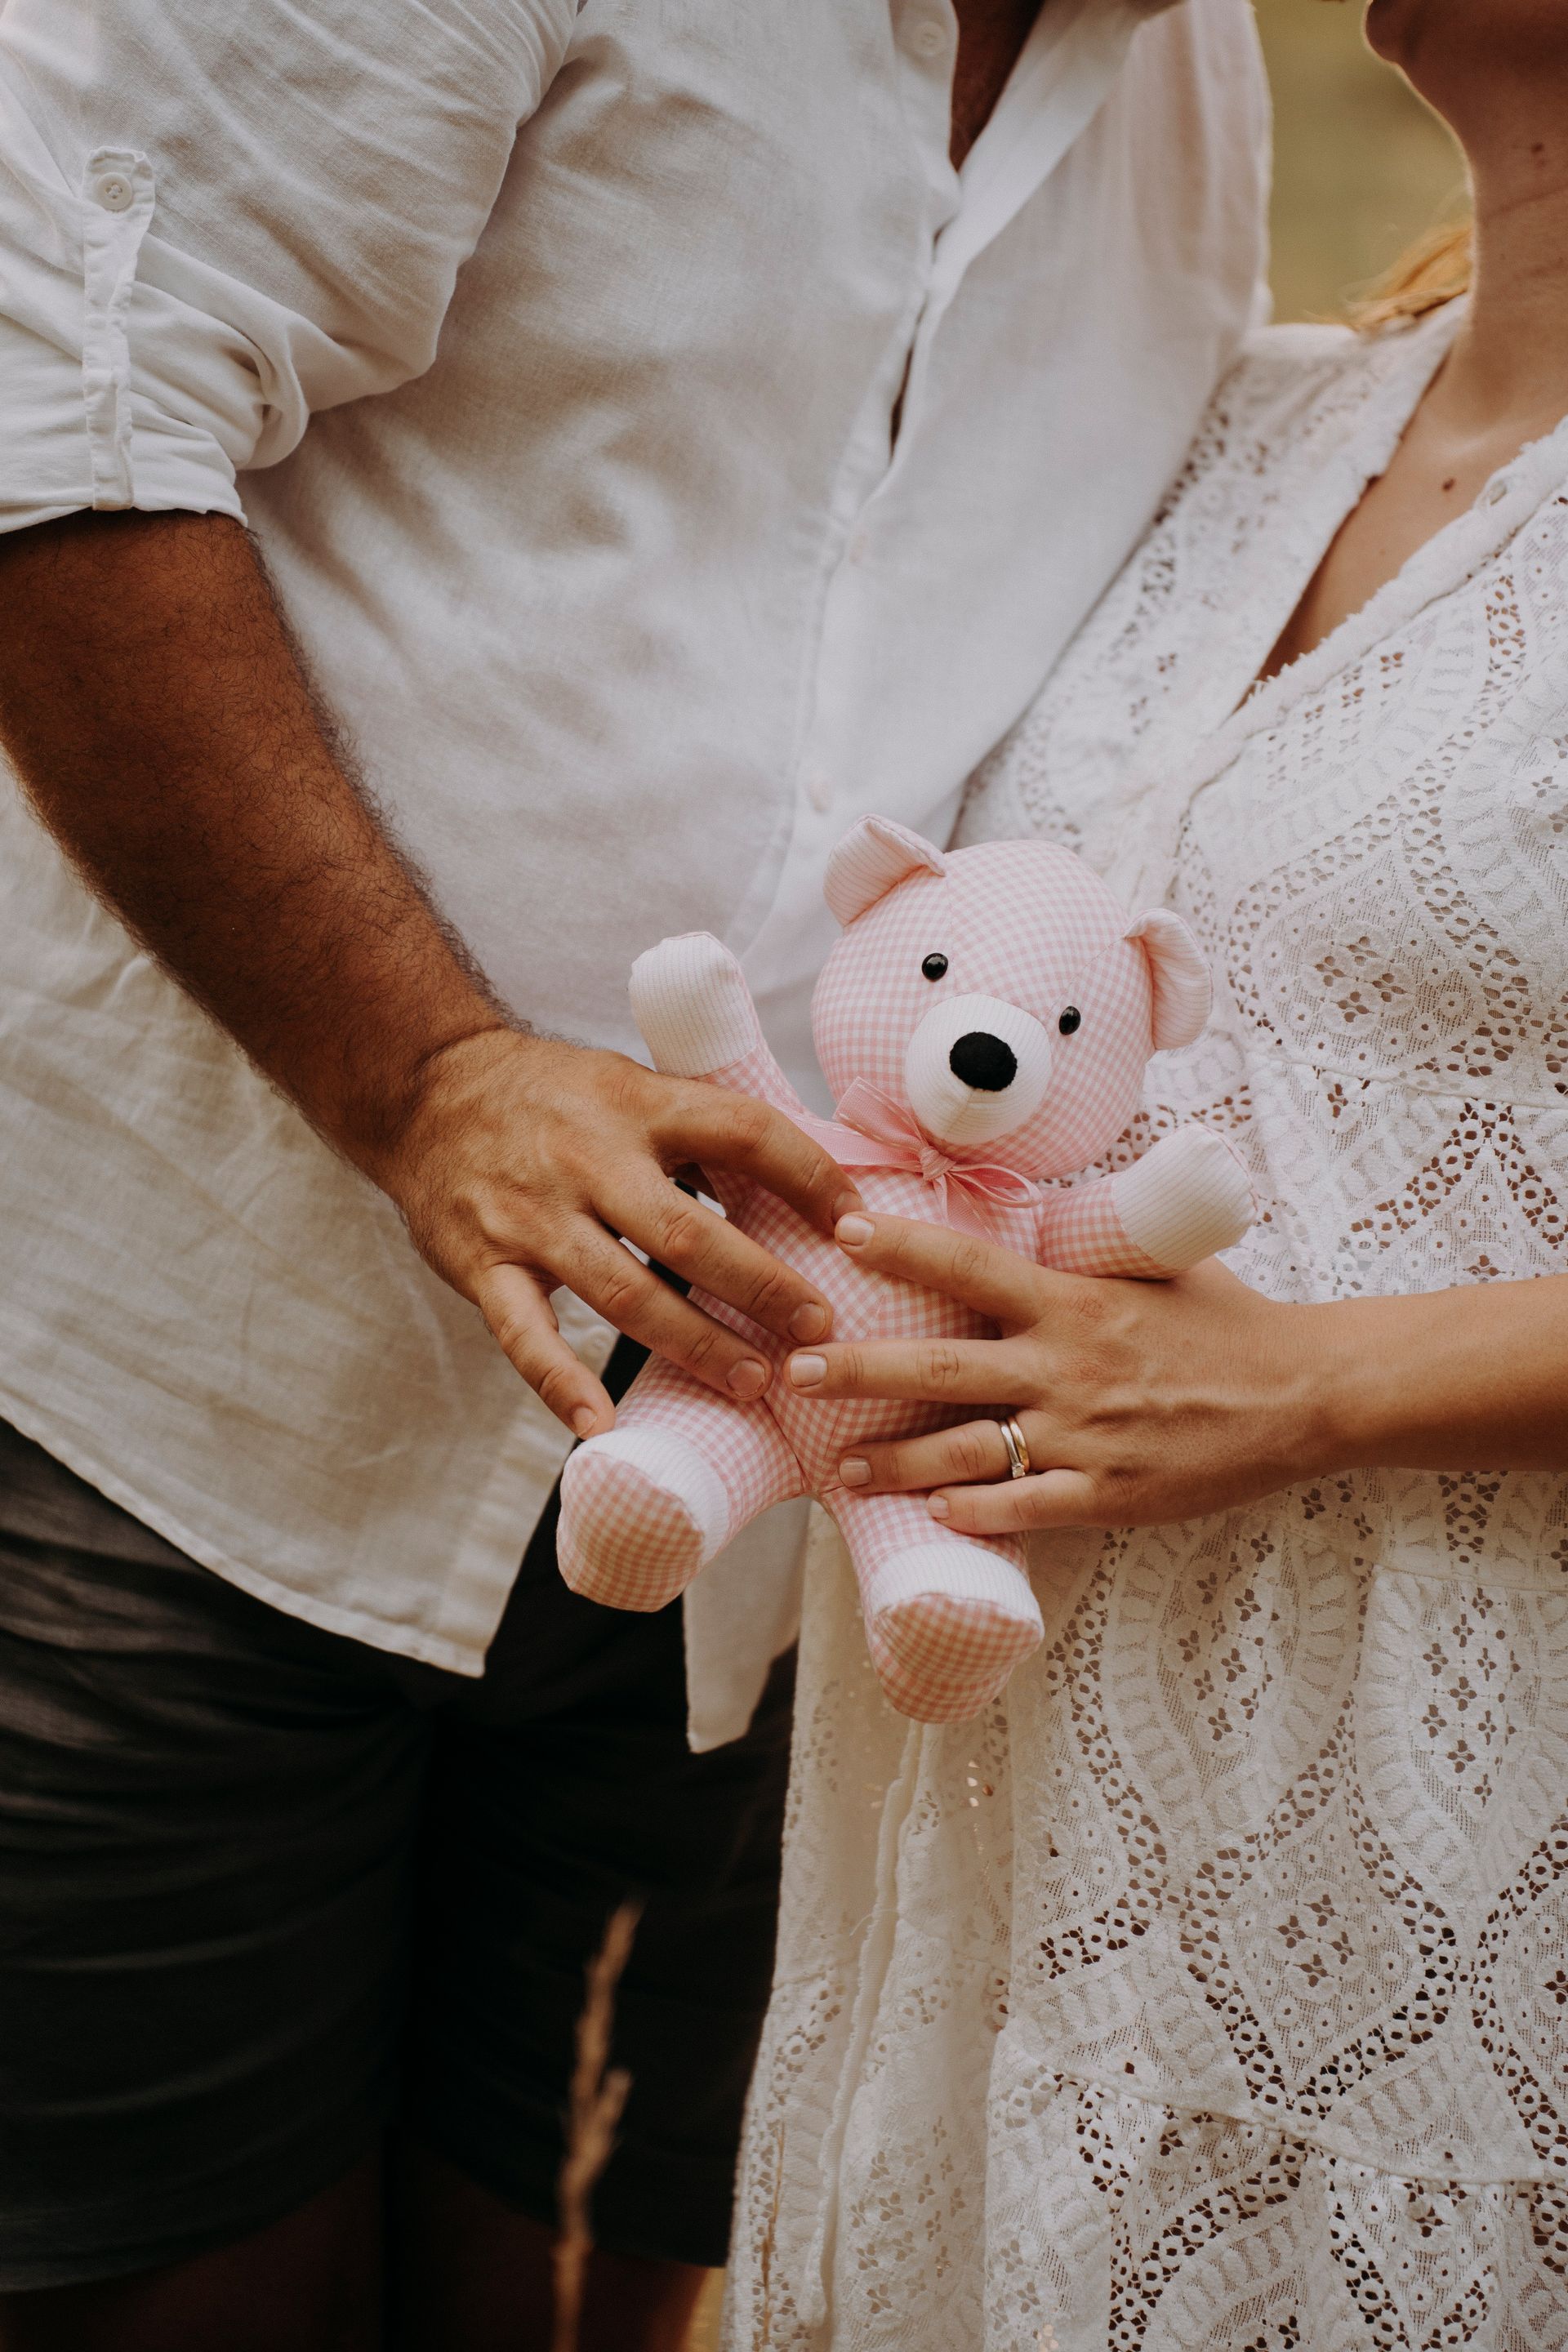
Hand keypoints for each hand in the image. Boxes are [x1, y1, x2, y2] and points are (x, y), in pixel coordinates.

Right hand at [378, 1030, 860, 1436]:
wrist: (425, 1088)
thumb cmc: (552, 1097)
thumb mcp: (630, 1086)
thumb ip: (703, 1133)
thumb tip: (808, 1185)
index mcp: (637, 1105)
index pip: (742, 1131)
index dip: (807, 1176)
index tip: (857, 1225)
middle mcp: (587, 1159)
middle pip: (687, 1232)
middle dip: (761, 1286)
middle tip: (820, 1329)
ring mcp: (531, 1216)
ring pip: (622, 1293)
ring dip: (694, 1345)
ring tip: (755, 1383)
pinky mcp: (481, 1263)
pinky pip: (523, 1334)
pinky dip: (560, 1383)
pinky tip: (600, 1427)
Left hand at [784, 1214, 1336, 1533]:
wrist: (1304, 1393)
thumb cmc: (1226, 1321)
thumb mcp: (1153, 1264)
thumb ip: (1084, 1243)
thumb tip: (1026, 1199)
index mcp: (1074, 1302)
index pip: (970, 1267)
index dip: (903, 1248)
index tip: (841, 1233)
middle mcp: (1068, 1367)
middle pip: (943, 1369)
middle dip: (861, 1370)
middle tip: (795, 1367)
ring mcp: (1086, 1437)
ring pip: (969, 1451)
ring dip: (897, 1461)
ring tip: (837, 1466)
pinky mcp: (1110, 1495)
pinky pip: (1027, 1508)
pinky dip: (975, 1513)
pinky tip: (929, 1514)